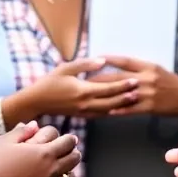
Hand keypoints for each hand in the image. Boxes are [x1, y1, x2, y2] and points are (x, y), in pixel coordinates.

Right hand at [0, 121, 80, 176]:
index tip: (70, 139)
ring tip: (65, 173)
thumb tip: (35, 125)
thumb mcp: (4, 141)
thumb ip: (22, 132)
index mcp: (44, 153)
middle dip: (73, 154)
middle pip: (73, 160)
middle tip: (71, 153)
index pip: (68, 143)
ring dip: (69, 174)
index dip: (69, 139)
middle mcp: (50, 171)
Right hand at [5, 58, 140, 123]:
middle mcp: (86, 103)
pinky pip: (100, 115)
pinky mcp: (82, 116)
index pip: (108, 89)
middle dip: (127, 97)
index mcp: (83, 90)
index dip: (123, 85)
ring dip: (122, 106)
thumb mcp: (66, 68)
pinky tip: (119, 108)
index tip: (135, 80)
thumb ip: (85, 64)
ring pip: (108, 111)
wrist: (36, 102)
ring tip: (135, 100)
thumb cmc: (50, 82)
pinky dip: (111, 112)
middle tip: (141, 91)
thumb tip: (102, 60)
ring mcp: (84, 111)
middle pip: (112, 102)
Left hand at [88, 56, 177, 116]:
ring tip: (90, 96)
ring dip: (104, 95)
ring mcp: (147, 93)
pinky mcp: (148, 107)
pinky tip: (105, 111)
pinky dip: (117, 110)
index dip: (108, 59)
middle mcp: (146, 78)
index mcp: (148, 66)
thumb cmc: (171, 83)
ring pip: (120, 94)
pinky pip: (129, 109)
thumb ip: (140, 68)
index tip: (94, 58)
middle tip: (83, 80)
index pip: (124, 60)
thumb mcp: (157, 70)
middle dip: (99, 79)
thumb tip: (121, 67)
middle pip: (117, 77)